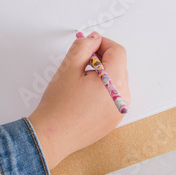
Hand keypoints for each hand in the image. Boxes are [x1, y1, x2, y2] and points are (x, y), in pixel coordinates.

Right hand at [29, 32, 129, 169]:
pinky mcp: (114, 119)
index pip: (117, 51)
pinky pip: (113, 97)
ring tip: (80, 82)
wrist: (52, 136)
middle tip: (80, 62)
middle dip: (101, 59)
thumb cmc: (58, 105)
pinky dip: (102, 90)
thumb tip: (94, 38)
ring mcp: (120, 110)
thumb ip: (83, 46)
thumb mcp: (68, 67)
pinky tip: (83, 96)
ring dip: (101, 75)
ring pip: (115, 81)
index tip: (88, 43)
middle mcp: (123, 96)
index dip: (102, 43)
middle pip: (118, 66)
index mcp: (115, 81)